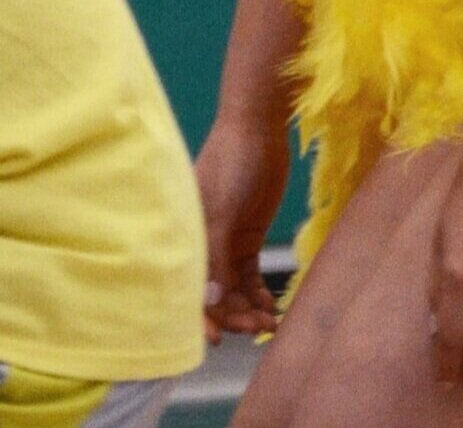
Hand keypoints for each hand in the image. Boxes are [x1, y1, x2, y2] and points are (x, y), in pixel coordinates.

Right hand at [197, 106, 290, 342]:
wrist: (258, 127)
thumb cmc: (232, 163)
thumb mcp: (223, 211)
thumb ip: (215, 255)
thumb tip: (210, 303)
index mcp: (185, 243)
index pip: (186, 291)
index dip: (198, 320)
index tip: (216, 341)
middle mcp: (201, 248)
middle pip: (212, 295)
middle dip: (231, 317)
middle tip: (257, 328)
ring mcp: (224, 244)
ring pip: (232, 289)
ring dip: (248, 308)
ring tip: (269, 322)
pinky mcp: (246, 237)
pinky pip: (249, 275)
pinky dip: (258, 292)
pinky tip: (271, 307)